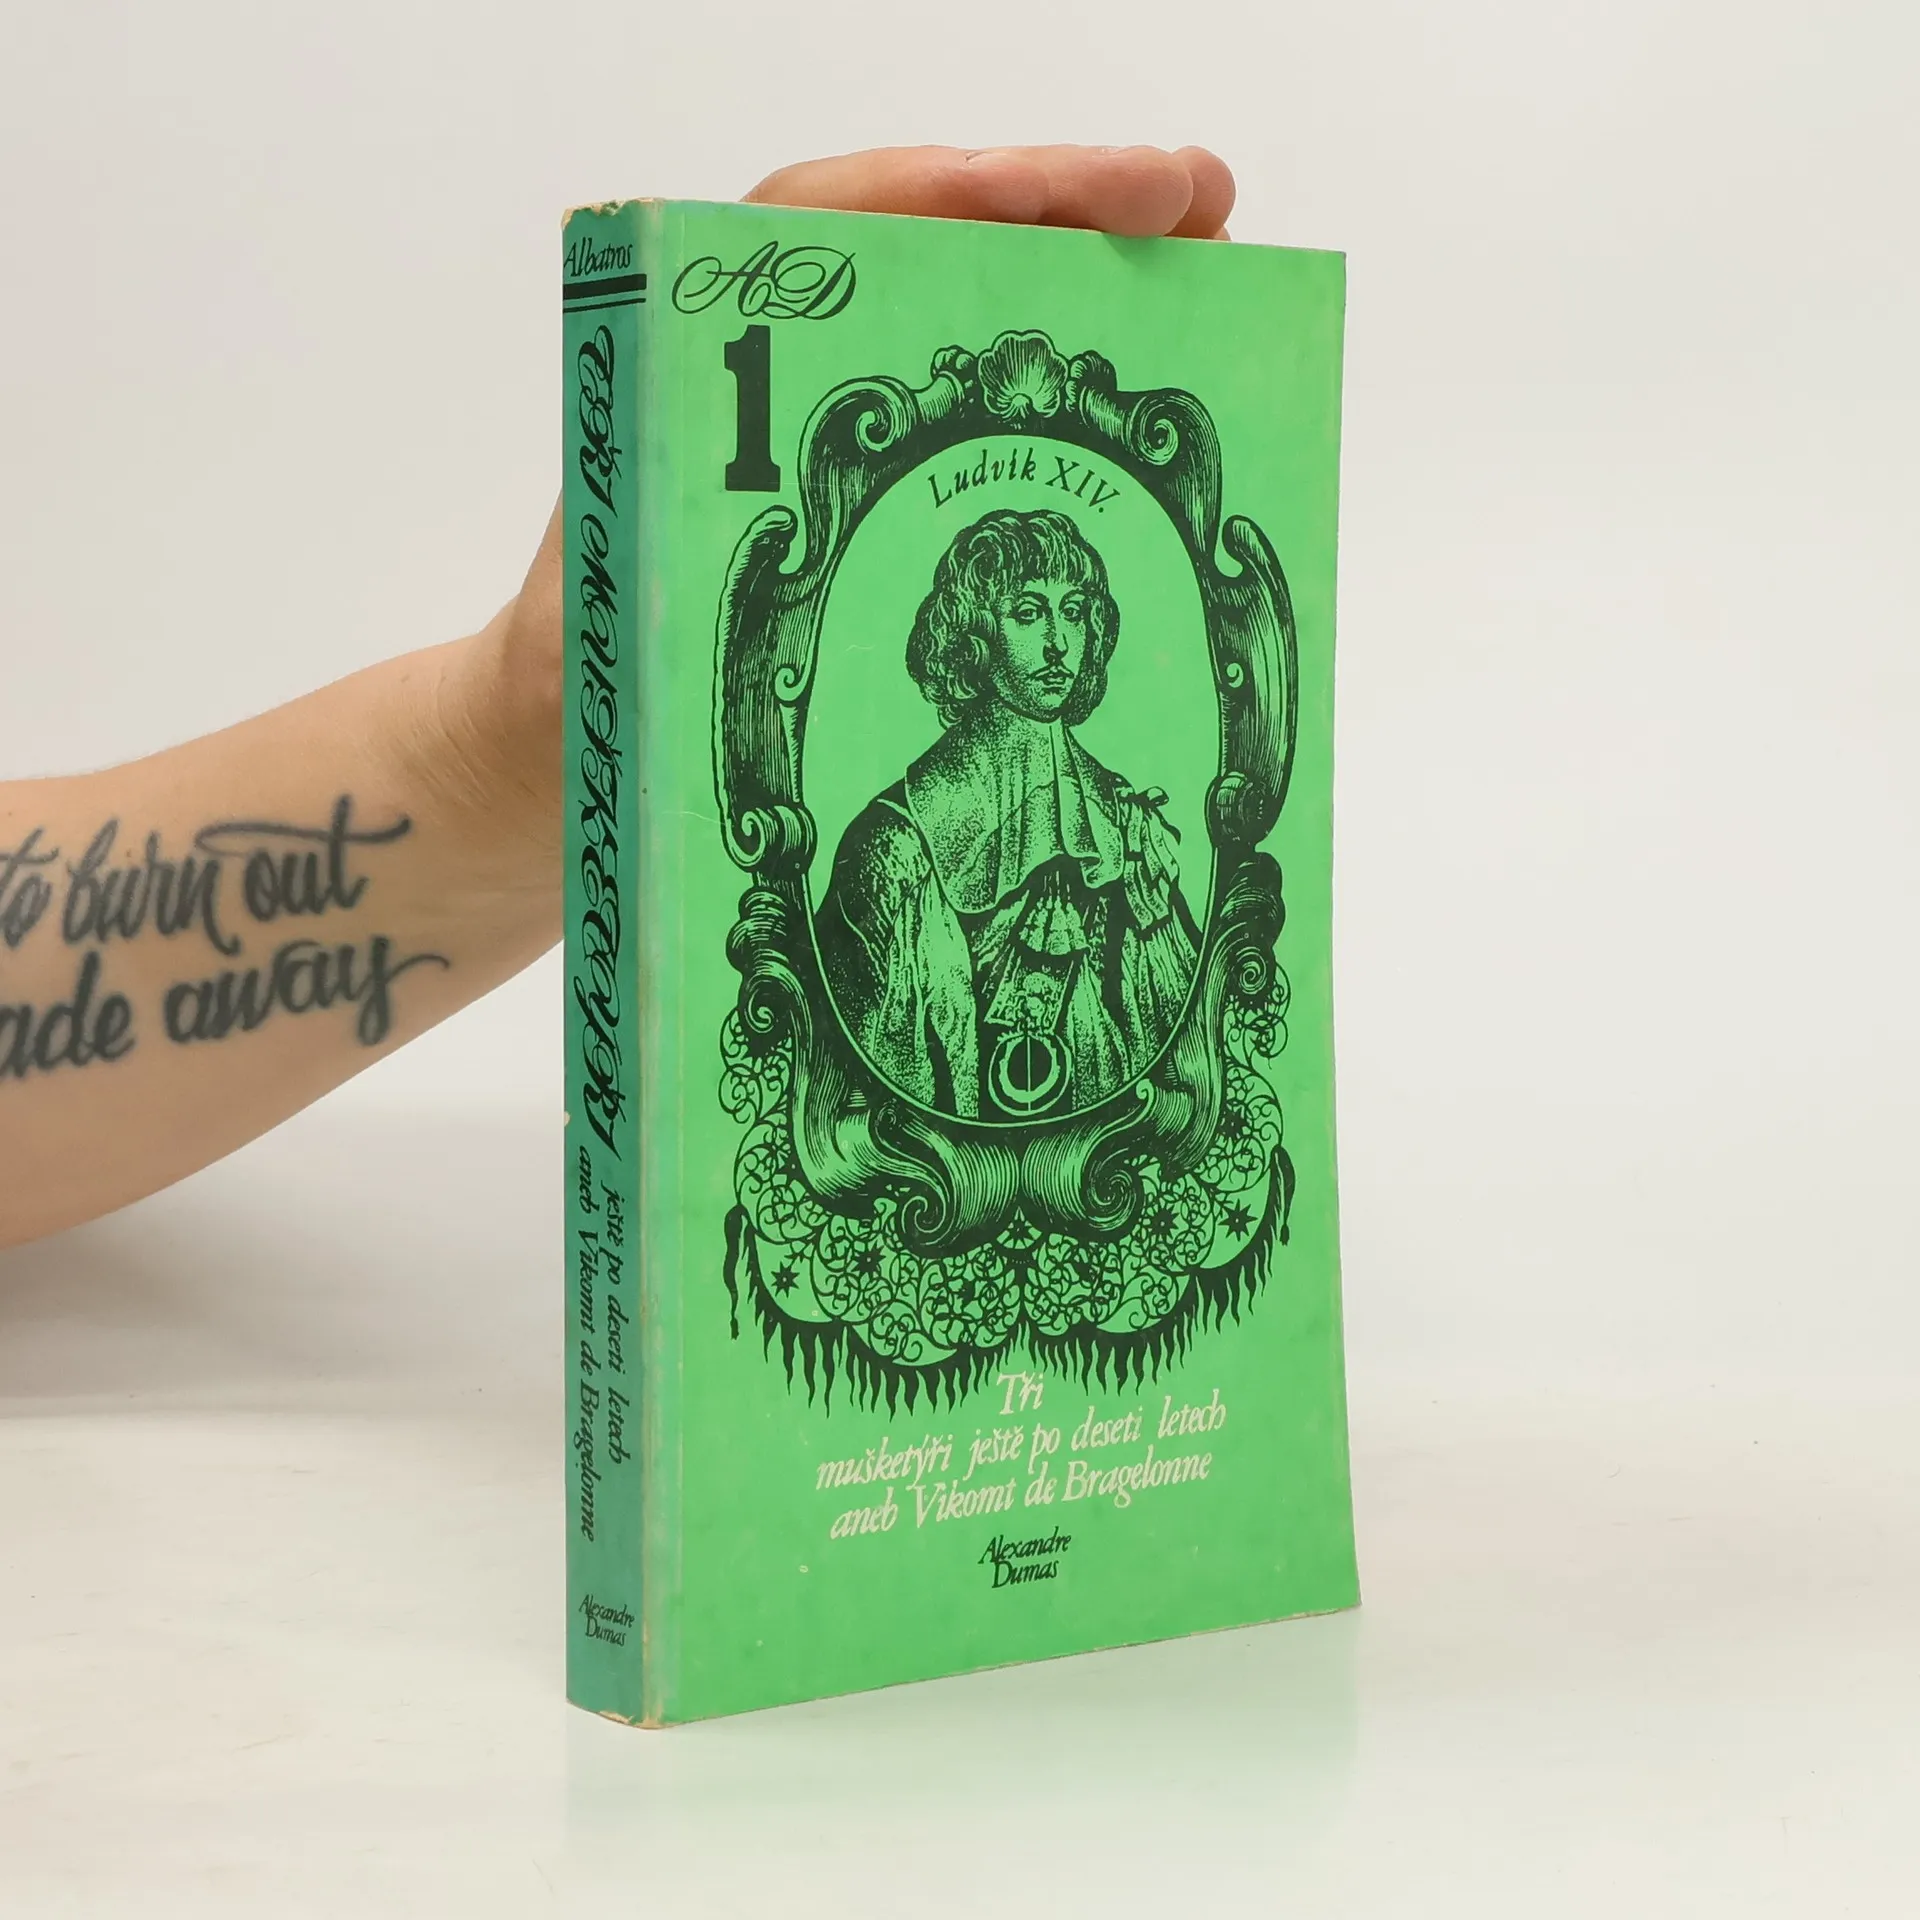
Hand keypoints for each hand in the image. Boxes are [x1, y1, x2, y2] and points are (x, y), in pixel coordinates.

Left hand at [472, 144, 1235, 875]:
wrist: (551, 764)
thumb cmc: (567, 707)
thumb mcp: (587, 650)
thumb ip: (642, 596)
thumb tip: (753, 554)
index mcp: (674, 375)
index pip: (831, 222)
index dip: (976, 189)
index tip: (1118, 194)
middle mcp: (743, 375)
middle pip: (910, 245)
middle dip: (1060, 210)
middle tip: (1201, 209)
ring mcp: (793, 428)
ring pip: (941, 311)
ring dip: (1067, 282)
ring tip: (1198, 269)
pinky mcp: (831, 491)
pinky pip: (947, 411)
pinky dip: (1037, 395)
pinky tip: (1121, 394)